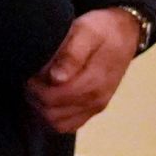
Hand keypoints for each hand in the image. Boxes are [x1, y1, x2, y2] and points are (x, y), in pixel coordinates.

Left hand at [26, 9, 139, 133]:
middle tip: (30, 78)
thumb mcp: (87, 31)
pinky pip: (68, 125)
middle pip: (52, 114)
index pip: (53, 98)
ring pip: (58, 124)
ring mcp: (95, 108)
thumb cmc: (102, 30)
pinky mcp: (93, 110)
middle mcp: (96, 100)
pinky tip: (48, 97)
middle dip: (35, 98)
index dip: (35, 88)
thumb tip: (56, 78)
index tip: (30, 72)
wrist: (125, 34)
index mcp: (94, 82)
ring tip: (38, 87)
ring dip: (41, 108)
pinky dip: (53, 116)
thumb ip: (72, 54)